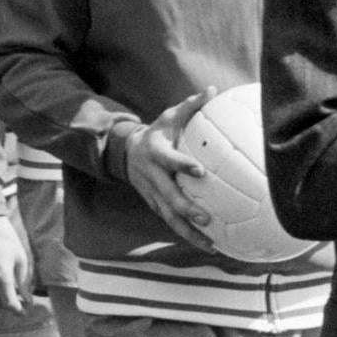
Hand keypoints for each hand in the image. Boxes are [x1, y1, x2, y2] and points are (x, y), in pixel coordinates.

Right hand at [0, 212, 31, 315]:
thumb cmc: (7, 239)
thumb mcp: (21, 259)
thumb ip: (23, 281)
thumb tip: (27, 299)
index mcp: (2, 275)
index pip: (9, 303)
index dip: (17, 310)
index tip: (23, 311)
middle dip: (7, 303)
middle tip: (15, 298)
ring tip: (3, 284)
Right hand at [109, 89, 218, 249]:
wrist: (125, 152)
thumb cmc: (156, 133)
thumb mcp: (168, 116)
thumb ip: (190, 106)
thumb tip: (212, 90)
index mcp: (156, 153)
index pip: (170, 160)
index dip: (183, 166)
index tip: (200, 172)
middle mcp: (152, 177)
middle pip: (168, 196)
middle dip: (186, 209)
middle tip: (206, 218)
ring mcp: (152, 194)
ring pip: (169, 217)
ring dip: (188, 232)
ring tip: (210, 245)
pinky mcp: (154, 205)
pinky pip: (171, 222)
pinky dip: (186, 235)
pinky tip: (207, 245)